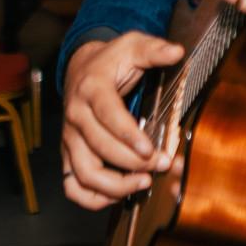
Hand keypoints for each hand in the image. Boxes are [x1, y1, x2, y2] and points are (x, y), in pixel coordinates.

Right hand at [61, 34, 184, 209]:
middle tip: (161, 165)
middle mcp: (76, 116)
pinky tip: (119, 196)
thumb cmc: (111, 61)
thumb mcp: (132, 45)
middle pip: (99, 148)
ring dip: (114, 186)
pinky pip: (73, 186)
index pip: (107, 116)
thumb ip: (153, 49)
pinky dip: (93, 199)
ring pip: (84, 174)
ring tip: (143, 183)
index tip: (150, 150)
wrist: (82, 69)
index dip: (128, 135)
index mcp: (91, 90)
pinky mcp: (69, 155)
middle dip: (132, 162)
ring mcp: (70, 139)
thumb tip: (176, 52)